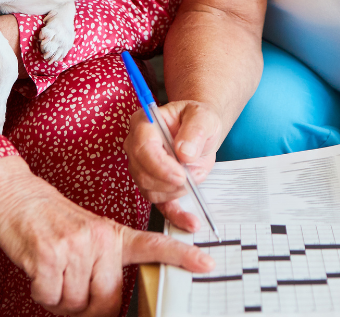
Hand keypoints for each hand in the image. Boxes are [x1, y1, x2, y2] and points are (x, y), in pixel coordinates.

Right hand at [0, 156, 213, 315]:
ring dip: (60, 299)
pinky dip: (41, 294)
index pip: (154, 245)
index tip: (207, 264)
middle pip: (106, 299)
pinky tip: (39, 272)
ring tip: (53, 272)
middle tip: (70, 286)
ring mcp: (76, 247)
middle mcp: (100, 239)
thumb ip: (106, 261)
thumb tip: (110, 301)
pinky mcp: (50, 256)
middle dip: (86, 305)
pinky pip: (50, 298)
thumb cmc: (54, 222)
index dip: (182, 257)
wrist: (16, 196)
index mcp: (115, 235)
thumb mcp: (90, 233)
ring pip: (75, 303)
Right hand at [124, 100, 223, 231]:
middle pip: (143, 174)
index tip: (181, 174)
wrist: (200, 130)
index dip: (160, 166)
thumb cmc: (197, 119)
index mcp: (144, 124)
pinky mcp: (155, 186)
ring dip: (177, 190)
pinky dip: (176, 215)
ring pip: (151, 191)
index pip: (142, 148)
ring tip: (195, 175)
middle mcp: (136, 147)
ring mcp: (142, 169)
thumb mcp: (203, 116)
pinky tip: (190, 222)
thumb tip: (184, 152)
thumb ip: (195, 130)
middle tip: (192, 176)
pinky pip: (161, 205)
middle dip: (169, 181)